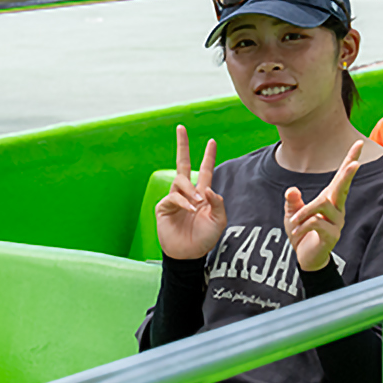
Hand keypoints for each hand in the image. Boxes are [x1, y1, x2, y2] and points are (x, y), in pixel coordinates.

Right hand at [156, 125, 226, 259]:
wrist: (189, 254)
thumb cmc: (204, 238)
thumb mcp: (218, 221)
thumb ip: (217, 203)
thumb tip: (208, 188)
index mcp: (202, 193)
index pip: (205, 170)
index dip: (208, 156)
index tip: (212, 141)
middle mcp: (187, 192)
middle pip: (182, 164)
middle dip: (182, 146)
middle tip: (181, 128)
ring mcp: (174, 198)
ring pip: (180, 181)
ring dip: (190, 190)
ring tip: (197, 203)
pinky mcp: (164, 206)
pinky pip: (173, 197)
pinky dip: (183, 201)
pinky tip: (191, 209)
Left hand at [283, 141, 364, 271]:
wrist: (305, 258)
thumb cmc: (302, 232)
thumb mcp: (292, 214)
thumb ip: (293, 201)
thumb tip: (292, 189)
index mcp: (329, 198)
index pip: (341, 176)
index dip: (350, 159)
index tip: (359, 143)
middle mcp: (337, 208)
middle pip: (343, 186)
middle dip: (348, 174)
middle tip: (355, 163)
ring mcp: (337, 222)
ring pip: (322, 205)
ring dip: (304, 212)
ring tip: (293, 222)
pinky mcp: (333, 235)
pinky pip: (317, 222)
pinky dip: (303, 223)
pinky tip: (296, 231)